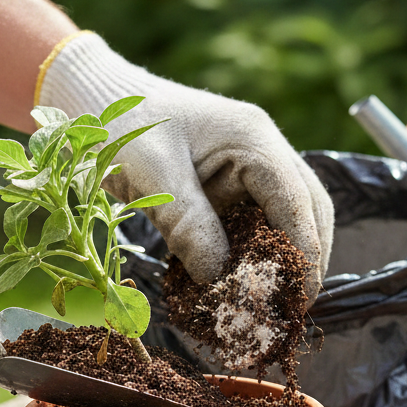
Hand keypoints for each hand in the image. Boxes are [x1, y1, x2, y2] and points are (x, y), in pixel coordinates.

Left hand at [38, 33, 333, 302]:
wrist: (98, 101)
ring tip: (275, 299)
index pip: (297, 200)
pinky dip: (254, 252)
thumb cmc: (123, 126)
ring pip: (287, 217)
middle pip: (308, 208)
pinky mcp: (230, 184)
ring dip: (284, 257)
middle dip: (306, 257)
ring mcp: (248, 166)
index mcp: (254, 138)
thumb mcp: (154, 176)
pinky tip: (243, 279)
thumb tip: (218, 279)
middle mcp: (262, 149)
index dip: (306, 251)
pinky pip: (255, 220)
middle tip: (295, 305)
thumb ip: (188, 224)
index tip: (301, 296)